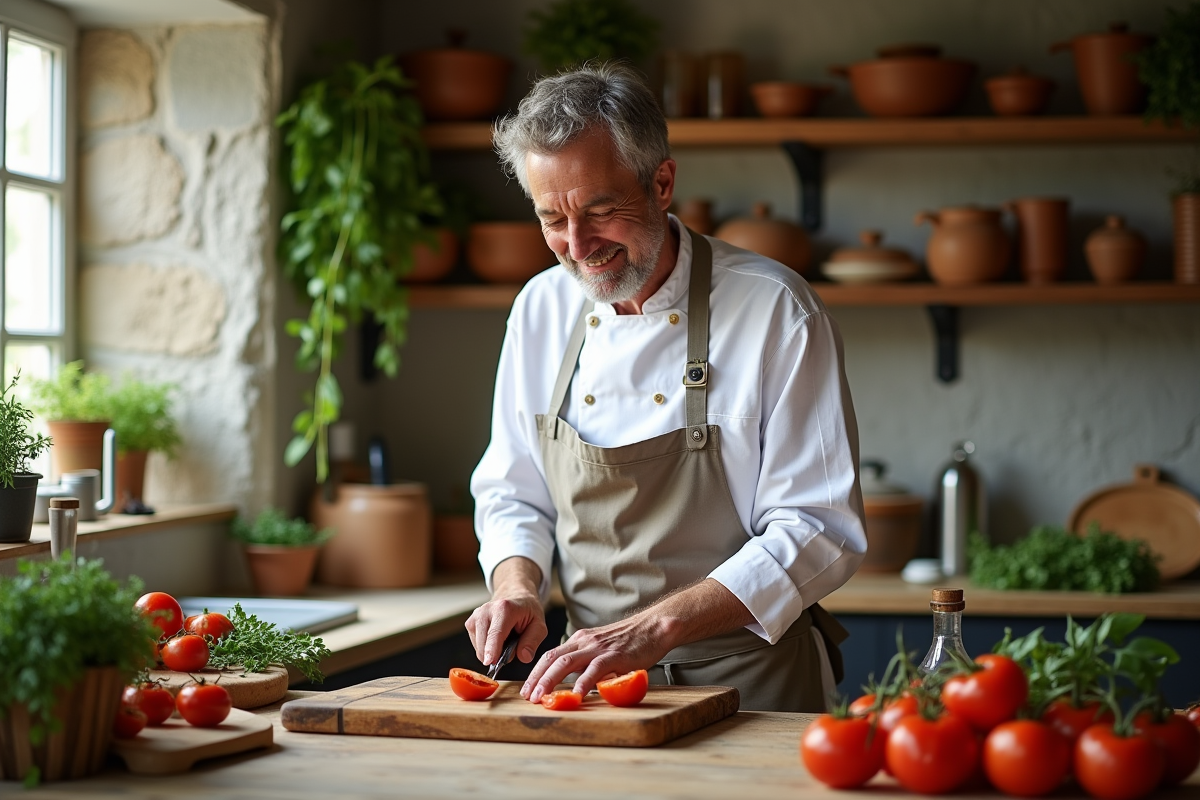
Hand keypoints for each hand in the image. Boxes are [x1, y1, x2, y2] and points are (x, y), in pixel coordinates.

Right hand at [465, 557, 546, 666]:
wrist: (514, 597)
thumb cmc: (527, 611)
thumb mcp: (539, 625)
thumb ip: (533, 641)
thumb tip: (523, 656)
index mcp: (504, 608)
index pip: (496, 633)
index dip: (492, 649)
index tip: (489, 662)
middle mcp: (486, 610)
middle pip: (484, 643)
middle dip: (498, 655)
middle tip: (513, 646)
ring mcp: (476, 616)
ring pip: (479, 647)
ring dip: (492, 652)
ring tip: (505, 640)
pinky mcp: (470, 623)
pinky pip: (477, 646)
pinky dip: (486, 648)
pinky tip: (496, 639)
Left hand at [521, 612, 670, 702]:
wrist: (654, 627)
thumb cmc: (630, 640)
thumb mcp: (602, 647)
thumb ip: (587, 662)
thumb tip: (574, 682)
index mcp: (580, 639)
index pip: (550, 655)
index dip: (536, 672)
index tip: (527, 689)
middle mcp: (585, 641)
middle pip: (552, 658)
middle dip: (536, 678)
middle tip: (527, 696)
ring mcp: (598, 648)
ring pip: (566, 662)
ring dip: (550, 681)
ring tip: (541, 697)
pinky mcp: (614, 656)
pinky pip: (594, 669)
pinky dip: (583, 683)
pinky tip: (576, 695)